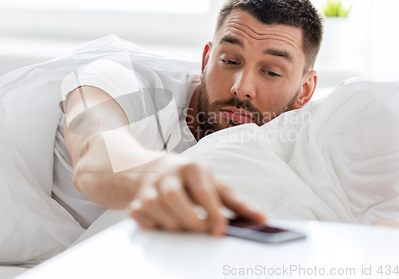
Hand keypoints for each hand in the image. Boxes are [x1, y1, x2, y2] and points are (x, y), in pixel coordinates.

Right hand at [128, 154, 265, 234]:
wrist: (154, 168)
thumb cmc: (192, 179)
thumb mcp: (215, 184)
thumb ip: (237, 202)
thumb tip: (262, 219)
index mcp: (192, 167)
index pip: (202, 191)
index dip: (212, 213)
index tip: (219, 230)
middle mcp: (169, 173)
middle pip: (174, 198)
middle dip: (189, 220)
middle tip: (201, 231)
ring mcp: (150, 185)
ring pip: (155, 208)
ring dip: (172, 224)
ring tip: (184, 226)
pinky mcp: (137, 198)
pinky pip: (140, 215)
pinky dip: (151, 224)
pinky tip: (163, 223)